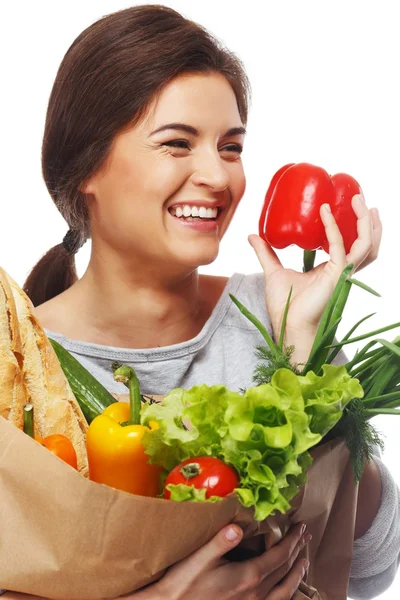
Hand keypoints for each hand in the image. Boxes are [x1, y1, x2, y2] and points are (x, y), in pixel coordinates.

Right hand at [127, 522, 310, 599]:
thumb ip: (221, 541)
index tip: (300, 526)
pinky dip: (287, 593)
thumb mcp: (200, 557)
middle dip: (297, 551)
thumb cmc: (184, 583)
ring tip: (304, 563)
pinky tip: (286, 589)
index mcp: (249, 576)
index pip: (280, 555)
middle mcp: (257, 594)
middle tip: (305, 536)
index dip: (292, 539)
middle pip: (285, 570)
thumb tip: (238, 527)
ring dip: (297, 574)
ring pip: (286, 591)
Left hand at [250, 195, 381, 349]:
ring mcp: (341, 274)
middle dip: (367, 221)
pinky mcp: (335, 276)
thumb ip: (266, 253)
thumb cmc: (285, 305)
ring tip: (358, 201)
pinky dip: (333, 229)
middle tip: (359, 198)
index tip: (346, 204)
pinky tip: (324, 213)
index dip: (353, 226)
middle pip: (366, 243)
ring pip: (365, 245)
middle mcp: (341, 270)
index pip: (350, 244)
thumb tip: (253, 235)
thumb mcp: (273, 271)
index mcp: (331, 269)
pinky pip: (339, 248)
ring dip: (365, 223)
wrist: (287, 325)